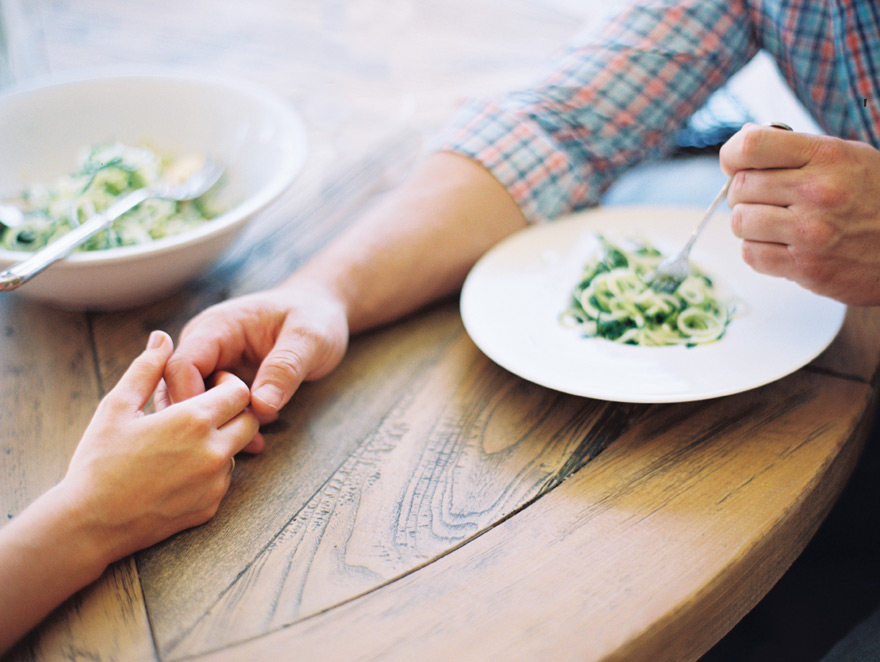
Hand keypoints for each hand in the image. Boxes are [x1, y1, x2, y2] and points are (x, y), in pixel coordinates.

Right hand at [61, 331, 258, 564]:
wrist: (90, 525)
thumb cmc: (99, 461)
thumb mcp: (117, 407)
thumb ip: (146, 369)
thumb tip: (161, 337)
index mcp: (193, 420)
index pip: (239, 391)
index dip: (227, 383)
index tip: (208, 385)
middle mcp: (213, 452)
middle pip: (250, 421)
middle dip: (235, 411)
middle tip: (205, 410)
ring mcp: (215, 483)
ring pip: (235, 451)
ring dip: (221, 441)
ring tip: (183, 442)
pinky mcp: (211, 506)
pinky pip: (222, 480)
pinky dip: (209, 470)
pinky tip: (177, 470)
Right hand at [160, 282, 348, 449]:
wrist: (319, 309)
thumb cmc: (313, 316)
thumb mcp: (308, 338)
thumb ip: (284, 368)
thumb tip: (261, 405)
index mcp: (217, 327)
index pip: (181, 366)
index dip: (191, 400)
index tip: (216, 427)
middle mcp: (205, 345)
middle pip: (178, 388)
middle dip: (203, 420)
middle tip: (236, 444)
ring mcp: (212, 363)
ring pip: (194, 403)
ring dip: (219, 427)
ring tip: (254, 442)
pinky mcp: (222, 380)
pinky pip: (213, 408)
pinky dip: (230, 426)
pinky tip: (256, 438)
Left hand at [720, 123, 879, 304]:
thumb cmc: (876, 197)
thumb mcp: (846, 156)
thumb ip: (794, 148)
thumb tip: (741, 141)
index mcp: (826, 156)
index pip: (751, 146)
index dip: (732, 155)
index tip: (735, 163)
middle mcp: (817, 192)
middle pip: (740, 187)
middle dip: (744, 193)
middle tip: (765, 199)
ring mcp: (811, 233)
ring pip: (740, 223)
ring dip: (750, 224)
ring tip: (774, 223)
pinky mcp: (807, 268)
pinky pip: (752, 255)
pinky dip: (758, 251)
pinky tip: (781, 245)